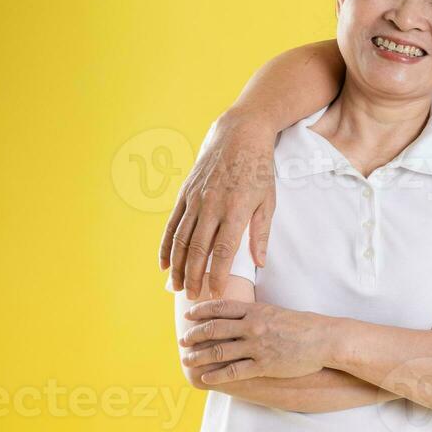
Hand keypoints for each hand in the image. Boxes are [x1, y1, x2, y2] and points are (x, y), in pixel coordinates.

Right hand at [160, 116, 276, 299]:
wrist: (240, 133)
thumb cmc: (259, 169)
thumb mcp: (268, 200)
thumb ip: (261, 233)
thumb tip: (260, 263)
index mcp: (236, 209)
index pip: (224, 251)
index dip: (218, 275)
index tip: (216, 294)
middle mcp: (212, 205)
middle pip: (198, 249)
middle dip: (194, 276)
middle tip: (193, 298)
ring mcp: (195, 198)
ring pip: (181, 239)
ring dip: (177, 266)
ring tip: (176, 287)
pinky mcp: (185, 193)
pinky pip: (172, 223)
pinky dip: (166, 245)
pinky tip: (164, 263)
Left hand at [179, 300, 331, 383]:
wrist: (325, 340)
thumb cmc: (304, 326)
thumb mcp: (277, 312)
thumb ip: (257, 314)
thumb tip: (240, 316)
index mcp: (256, 310)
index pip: (221, 307)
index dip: (201, 311)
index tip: (189, 315)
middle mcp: (253, 326)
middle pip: (214, 328)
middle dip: (194, 335)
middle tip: (183, 340)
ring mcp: (257, 347)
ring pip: (219, 351)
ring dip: (199, 356)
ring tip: (187, 360)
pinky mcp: (264, 365)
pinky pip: (234, 371)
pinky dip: (217, 375)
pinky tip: (206, 378)